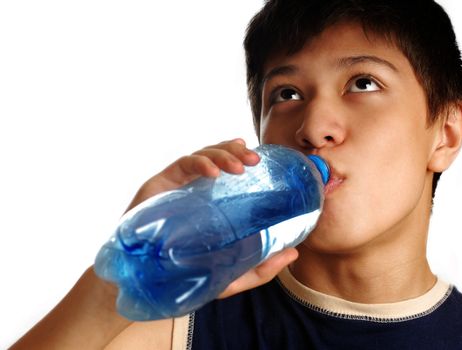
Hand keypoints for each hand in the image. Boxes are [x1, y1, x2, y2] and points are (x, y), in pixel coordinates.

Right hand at [126, 138, 297, 298]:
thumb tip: (293, 252)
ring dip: (222, 154)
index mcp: (211, 202)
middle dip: (237, 152)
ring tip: (239, 166)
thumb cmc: (186, 276)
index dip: (244, 158)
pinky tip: (212, 173)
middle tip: (255, 159)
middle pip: (218, 157)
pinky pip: (181, 165)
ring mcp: (178, 186)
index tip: (262, 159)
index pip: (229, 171)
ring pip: (202, 155)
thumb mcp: (229, 276)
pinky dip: (199, 163)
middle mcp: (195, 189)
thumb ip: (260, 268)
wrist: (145, 284)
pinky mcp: (159, 186)